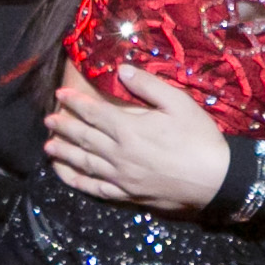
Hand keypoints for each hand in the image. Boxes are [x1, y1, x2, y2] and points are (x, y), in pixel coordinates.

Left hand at [45, 65, 231, 211]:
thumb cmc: (200, 138)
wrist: (216, 179)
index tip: (59, 95)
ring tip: (49, 148)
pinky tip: (70, 178)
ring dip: (65, 155)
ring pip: (85, 164)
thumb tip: (122, 70)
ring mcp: (122, 177)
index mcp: (129, 129)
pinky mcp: (129, 195)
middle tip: (48, 121)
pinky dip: (80, 183)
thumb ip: (148, 86)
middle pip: (84, 139)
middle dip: (64, 128)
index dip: (74, 103)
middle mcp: (119, 154)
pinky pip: (97, 189)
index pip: (93, 113)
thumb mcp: (178, 103)